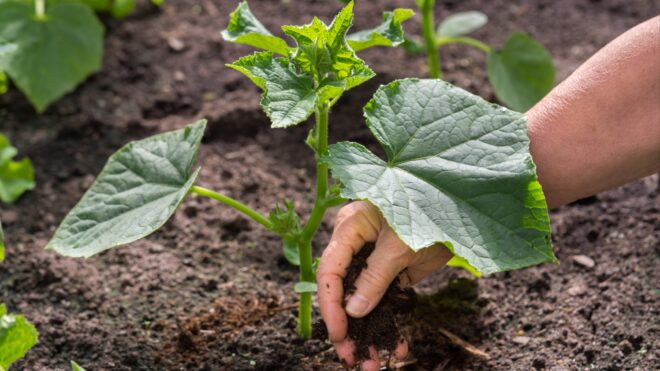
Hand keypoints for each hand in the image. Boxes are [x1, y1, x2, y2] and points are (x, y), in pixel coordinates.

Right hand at [317, 201, 452, 369]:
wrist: (465, 210)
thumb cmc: (429, 210)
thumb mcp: (400, 245)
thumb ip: (375, 276)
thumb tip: (353, 311)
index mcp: (349, 229)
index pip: (330, 270)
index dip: (331, 305)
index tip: (338, 334)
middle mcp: (356, 246)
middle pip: (342, 290)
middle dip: (347, 327)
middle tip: (350, 358)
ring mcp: (374, 260)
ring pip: (362, 302)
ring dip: (368, 333)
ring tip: (371, 364)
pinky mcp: (393, 272)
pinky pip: (385, 302)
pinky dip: (389, 325)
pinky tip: (395, 348)